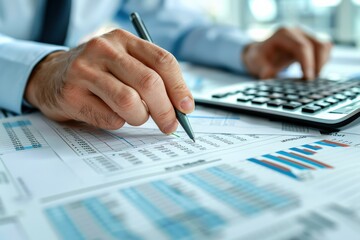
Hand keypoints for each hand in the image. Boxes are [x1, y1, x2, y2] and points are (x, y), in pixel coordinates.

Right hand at [25, 29, 193, 132]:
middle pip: (148, 82)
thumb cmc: (98, 73)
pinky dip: (118, 123)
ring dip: (140, 118)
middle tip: (170, 125)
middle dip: (165, 110)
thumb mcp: (125, 64)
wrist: (51, 76)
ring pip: (129, 102)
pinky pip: (109, 119)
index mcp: (124, 39)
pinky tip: (110, 115)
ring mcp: (85, 70)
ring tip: (135, 117)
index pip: (162, 61)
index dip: (179, 87)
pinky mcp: (71, 93)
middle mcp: (104, 49)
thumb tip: (181, 107)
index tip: (186, 108)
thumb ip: (152, 79)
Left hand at [243, 27, 331, 79]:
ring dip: (322, 62)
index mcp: (283, 34)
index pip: (302, 47)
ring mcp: (306, 33)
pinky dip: (323, 60)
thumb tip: (268, 74)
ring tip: (312, 76)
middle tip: (310, 81)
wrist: (260, 51)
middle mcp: (297, 31)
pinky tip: (313, 71)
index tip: (308, 79)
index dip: (307, 64)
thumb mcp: (256, 62)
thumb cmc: (259, 57)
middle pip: (318, 45)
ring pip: (325, 45)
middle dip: (317, 65)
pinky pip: (325, 48)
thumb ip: (262, 68)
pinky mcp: (311, 39)